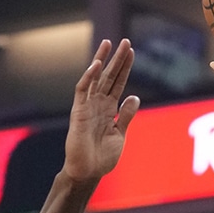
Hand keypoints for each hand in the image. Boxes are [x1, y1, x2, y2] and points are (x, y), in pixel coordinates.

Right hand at [63, 39, 141, 182]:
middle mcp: (98, 104)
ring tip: (110, 43)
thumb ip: (126, 116)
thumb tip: (135, 96)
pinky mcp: (78, 112)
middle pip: (109, 76)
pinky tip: (96, 65)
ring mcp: (87, 106)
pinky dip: (89, 77)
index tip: (132, 52)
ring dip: (103, 60)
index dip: (125, 68)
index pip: (118, 83)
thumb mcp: (120, 134)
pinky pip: (82, 91)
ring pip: (95, 78)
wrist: (88, 172)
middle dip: (117, 59)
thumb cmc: (103, 157)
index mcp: (109, 109)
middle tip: (125, 41)